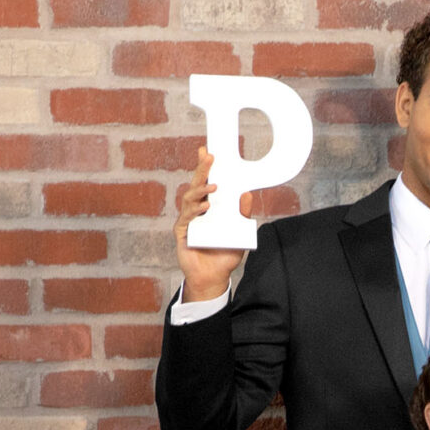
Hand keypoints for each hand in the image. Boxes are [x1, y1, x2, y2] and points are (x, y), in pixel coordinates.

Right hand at [175, 145, 246, 304]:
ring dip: (201, 190)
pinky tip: (205, 207)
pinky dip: (196, 211)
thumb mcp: (238, 234)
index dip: (205, 167)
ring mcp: (188, 220)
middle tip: (208, 157)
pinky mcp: (182, 232)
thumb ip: (242, 216)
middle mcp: (196, 210)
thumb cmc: (224, 255)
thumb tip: (247, 195)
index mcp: (209, 207)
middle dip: (201, 170)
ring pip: (190, 198)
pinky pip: (188, 217)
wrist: (212, 277)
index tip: (207, 151)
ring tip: (214, 186)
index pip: (207, 183)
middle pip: (196, 185)